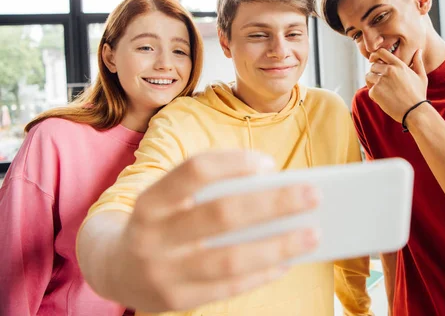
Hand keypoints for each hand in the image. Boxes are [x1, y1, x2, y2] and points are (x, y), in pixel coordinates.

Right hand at [111, 150, 319, 311]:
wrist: (112, 267)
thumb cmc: (159, 223)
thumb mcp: (169, 200)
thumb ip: (209, 192)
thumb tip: (274, 191)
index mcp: (151, 200)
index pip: (194, 171)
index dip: (233, 163)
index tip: (270, 163)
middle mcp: (152, 235)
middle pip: (221, 214)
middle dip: (273, 204)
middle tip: (313, 195)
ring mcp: (162, 272)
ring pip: (230, 259)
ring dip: (277, 246)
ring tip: (312, 234)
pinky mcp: (175, 300)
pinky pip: (227, 288)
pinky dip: (261, 273)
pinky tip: (286, 262)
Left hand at [365, 48, 427, 122]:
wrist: (415, 111)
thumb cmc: (419, 95)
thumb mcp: (421, 76)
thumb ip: (418, 62)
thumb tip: (419, 50)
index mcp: (399, 65)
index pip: (381, 52)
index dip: (374, 55)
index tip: (372, 60)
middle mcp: (389, 70)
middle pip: (372, 66)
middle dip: (374, 72)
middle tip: (381, 82)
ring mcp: (381, 80)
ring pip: (368, 76)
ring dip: (371, 82)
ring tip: (381, 90)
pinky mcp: (375, 91)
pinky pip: (370, 90)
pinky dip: (374, 95)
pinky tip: (383, 100)